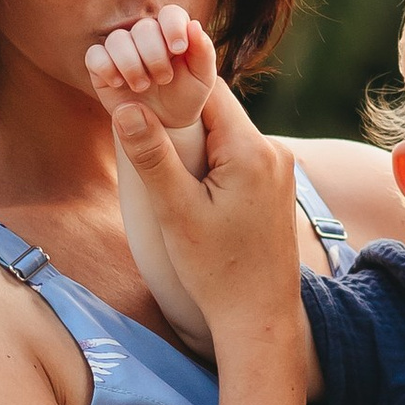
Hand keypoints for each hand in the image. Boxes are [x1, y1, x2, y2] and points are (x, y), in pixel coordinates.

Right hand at [86, 4, 217, 162]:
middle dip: (153, 53)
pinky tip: (119, 84)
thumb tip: (194, 26)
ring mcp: (122, 54)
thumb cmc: (187, 100)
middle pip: (142, 26)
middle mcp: (146, 39)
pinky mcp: (102, 71)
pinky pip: (94, 56)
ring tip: (142, 86)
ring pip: (117, 39)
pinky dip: (105, 66)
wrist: (165, 131)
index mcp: (173, 35)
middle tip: (163, 79)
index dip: (171, 25)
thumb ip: (203, 54)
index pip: (170, 13)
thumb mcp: (204, 81)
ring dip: (130, 62)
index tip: (178, 48)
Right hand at [110, 79, 300, 339]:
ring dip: (195, 139)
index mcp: (251, 150)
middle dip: (179, 114)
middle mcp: (273, 151)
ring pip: (227, 132)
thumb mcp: (176, 213)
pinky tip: (190, 184)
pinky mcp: (276, 187)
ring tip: (164, 162)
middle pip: (218, 109)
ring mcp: (279, 169)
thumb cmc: (217, 271)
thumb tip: (124, 107)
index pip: (208, 90)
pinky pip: (239, 155)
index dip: (169, 86)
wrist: (261, 318)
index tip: (138, 93)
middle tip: (142, 130)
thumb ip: (152, 157)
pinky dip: (212, 158)